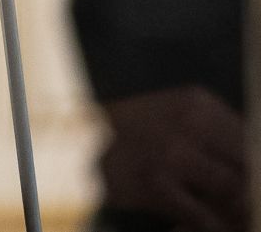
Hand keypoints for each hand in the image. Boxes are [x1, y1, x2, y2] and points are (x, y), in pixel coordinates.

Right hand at [98, 86, 248, 231]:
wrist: (78, 143)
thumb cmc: (137, 135)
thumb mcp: (178, 120)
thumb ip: (218, 139)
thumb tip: (254, 174)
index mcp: (197, 102)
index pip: (253, 138)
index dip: (256, 169)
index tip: (253, 183)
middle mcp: (188, 120)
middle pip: (250, 164)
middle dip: (251, 189)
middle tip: (243, 204)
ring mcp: (172, 151)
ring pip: (235, 191)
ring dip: (236, 210)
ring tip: (229, 215)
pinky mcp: (156, 182)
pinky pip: (206, 217)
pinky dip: (211, 226)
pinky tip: (205, 223)